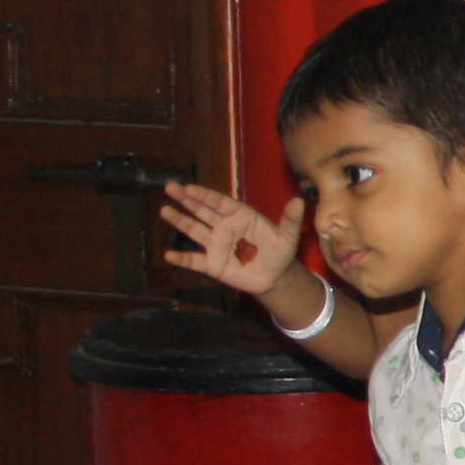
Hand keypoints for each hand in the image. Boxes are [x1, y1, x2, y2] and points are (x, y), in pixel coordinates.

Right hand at [163, 182, 305, 299]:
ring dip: (179, 221)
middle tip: (169, 187)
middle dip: (185, 200)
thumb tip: (300, 200)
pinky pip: (194, 261)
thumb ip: (290, 219)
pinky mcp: (212, 264)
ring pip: (194, 230)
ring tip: (164, 210)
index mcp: (239, 215)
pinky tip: (168, 255)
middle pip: (202, 211)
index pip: (218, 202)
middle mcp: (223, 226)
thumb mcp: (288, 235)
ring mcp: (215, 244)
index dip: (204, 195)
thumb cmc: (280, 251)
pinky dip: (182, 259)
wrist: (276, 277)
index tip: (188, 187)